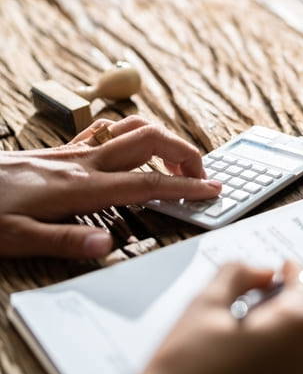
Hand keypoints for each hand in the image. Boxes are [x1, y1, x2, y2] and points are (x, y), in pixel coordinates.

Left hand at [0, 116, 220, 258]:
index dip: (186, 186)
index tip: (212, 190)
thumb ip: (64, 241)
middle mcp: (84, 162)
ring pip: (132, 127)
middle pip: (151, 140)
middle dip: (185, 153)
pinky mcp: (61, 150)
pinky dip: (131, 133)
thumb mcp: (13, 239)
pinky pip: (106, 130)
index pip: (148, 182)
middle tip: (200, 176)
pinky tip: (130, 149)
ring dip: (163, 139)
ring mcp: (74, 152)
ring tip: (174, 162)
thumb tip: (108, 247)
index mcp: (80, 187)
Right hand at [141, 261, 302, 373]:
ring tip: (257, 338)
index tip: (279, 271)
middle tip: (262, 306)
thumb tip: (261, 271)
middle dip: (296, 303)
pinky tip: (261, 363)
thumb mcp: (203, 310)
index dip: (291, 271)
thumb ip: (237, 275)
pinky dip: (296, 360)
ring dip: (297, 333)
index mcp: (301, 324)